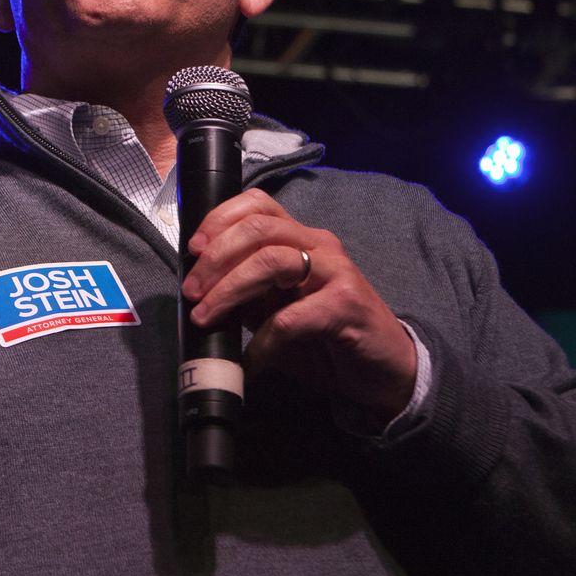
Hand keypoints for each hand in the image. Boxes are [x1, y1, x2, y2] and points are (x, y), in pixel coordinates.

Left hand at [182, 189, 416, 431]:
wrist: (383, 370)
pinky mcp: (347, 305)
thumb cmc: (326, 338)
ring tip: (207, 317)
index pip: (257, 204)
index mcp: (300, 238)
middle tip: (192, 292)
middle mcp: (319, 245)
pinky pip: (291, 315)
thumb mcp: (276, 310)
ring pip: (271, 260)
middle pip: (258, 228)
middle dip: (215, 258)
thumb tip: (201, 289)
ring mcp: (336, 271)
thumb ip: (247, 294)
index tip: (192, 249)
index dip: (218, 220)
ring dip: (230, 289)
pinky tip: (252, 357)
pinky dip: (262, 338)